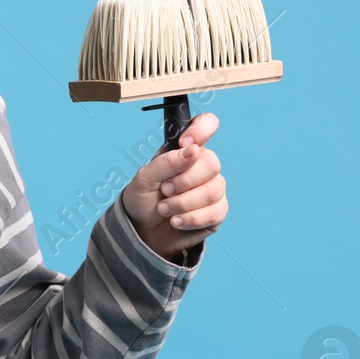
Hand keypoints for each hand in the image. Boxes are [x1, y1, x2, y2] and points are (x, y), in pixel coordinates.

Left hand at [119, 110, 226, 263]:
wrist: (142, 233)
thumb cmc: (142, 200)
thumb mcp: (144, 179)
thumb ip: (166, 162)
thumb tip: (192, 150)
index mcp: (184, 151)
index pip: (206, 125)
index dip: (202, 129)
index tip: (186, 144)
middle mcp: (202, 166)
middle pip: (211, 163)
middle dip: (184, 181)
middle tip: (164, 190)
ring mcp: (212, 188)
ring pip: (213, 190)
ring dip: (183, 203)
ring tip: (164, 209)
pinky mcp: (217, 212)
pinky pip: (215, 211)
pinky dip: (190, 218)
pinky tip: (176, 221)